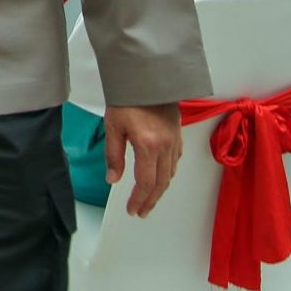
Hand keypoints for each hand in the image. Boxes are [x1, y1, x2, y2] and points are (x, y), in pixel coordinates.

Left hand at [104, 102, 182, 216]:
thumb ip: (113, 156)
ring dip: (160, 190)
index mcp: (148, 145)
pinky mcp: (178, 136)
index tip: (133, 210)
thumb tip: (113, 180)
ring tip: (148, 199)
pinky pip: (175, 162)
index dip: (139, 199)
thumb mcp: (113, 127)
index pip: (146, 182)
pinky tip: (160, 178)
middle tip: (141, 211)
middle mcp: (165, 147)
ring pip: (170, 174)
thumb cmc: (127, 99)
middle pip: (161, 183)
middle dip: (150, 200)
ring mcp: (174, 142)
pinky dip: (167, 174)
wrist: (147, 78)